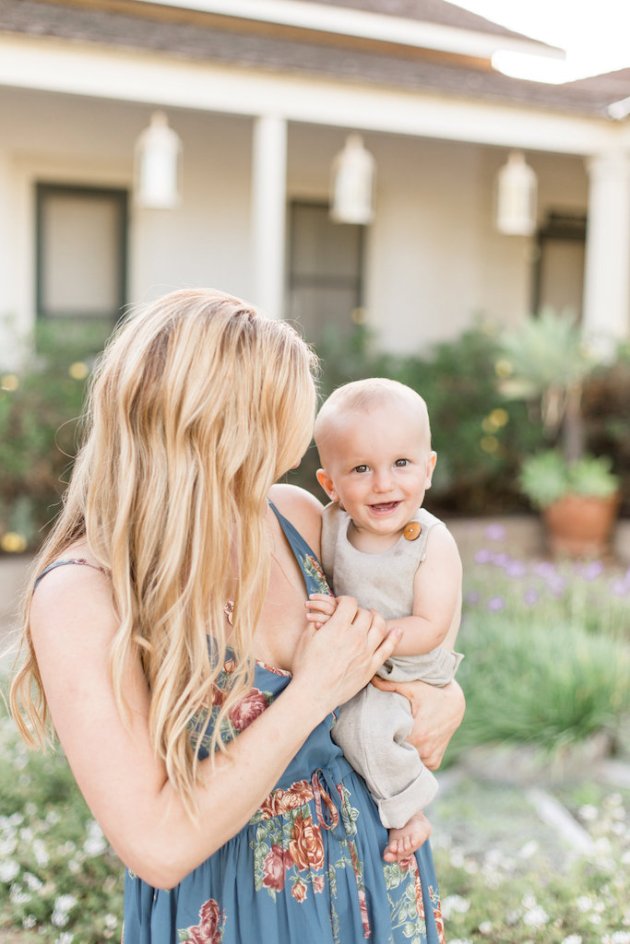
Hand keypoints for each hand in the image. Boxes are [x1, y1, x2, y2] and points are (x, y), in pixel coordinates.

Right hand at [292, 596, 401, 719]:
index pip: (350, 603)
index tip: (340, 604)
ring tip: (373, 616)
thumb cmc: (306, 666)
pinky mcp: (371, 667)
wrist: (314, 694)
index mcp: (338, 627)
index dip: (344, 600)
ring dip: (377, 618)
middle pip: (365, 614)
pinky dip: (394, 637)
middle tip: (353, 614)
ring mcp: (365, 652)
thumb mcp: (306, 638)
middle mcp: (355, 637)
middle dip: (358, 610)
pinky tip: (398, 631)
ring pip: (379, 626)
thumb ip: (316, 621)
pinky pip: (387, 649)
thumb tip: (320, 610)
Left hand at [371, 677, 464, 769]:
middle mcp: (425, 751)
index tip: (379, 730)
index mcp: (418, 735)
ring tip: (399, 739)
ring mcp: (430, 758)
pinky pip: (418, 765)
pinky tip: (411, 745)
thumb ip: (391, 684)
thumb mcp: (413, 687)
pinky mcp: (435, 762)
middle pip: (398, 754)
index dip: (383, 737)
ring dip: (403, 753)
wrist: (455, 704)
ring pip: (408, 762)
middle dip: (391, 746)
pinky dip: (414, 757)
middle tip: (385, 734)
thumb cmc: (432, 694)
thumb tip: (372, 679)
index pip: (391, 744)